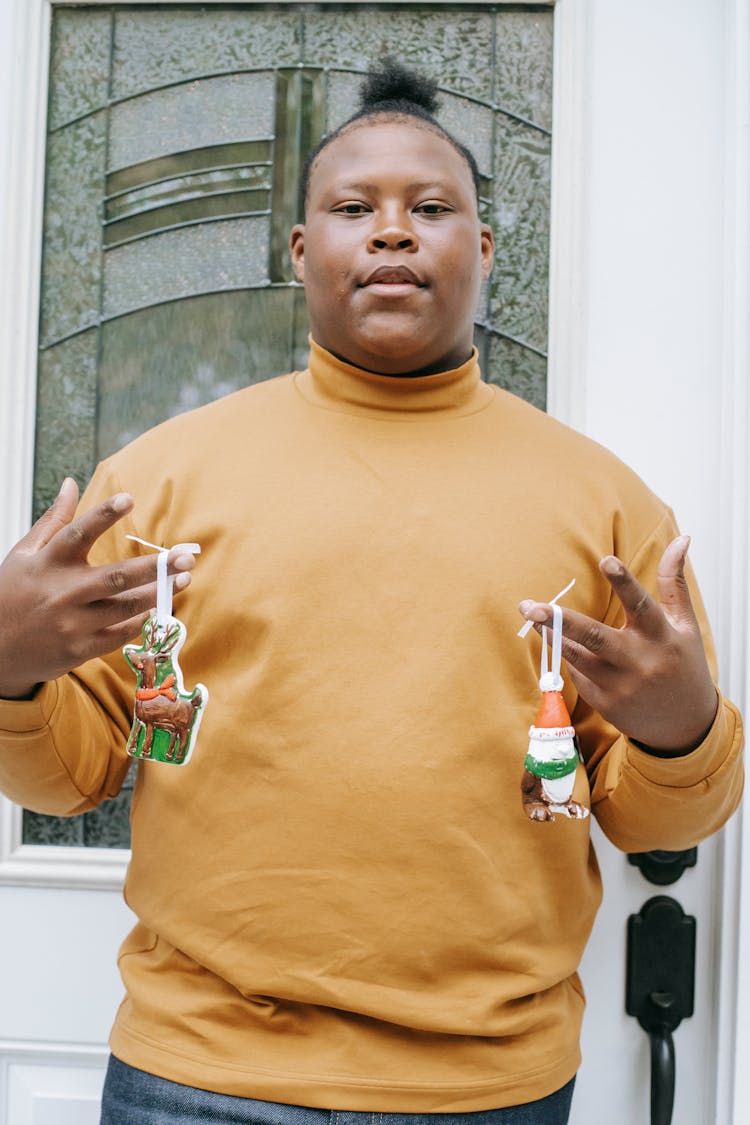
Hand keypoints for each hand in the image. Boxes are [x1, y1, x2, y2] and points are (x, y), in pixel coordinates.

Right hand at [0, 478, 194, 699]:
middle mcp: (61, 592)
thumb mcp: (25, 554)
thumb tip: (72, 483)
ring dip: (158, 593)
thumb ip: (54, 520)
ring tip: (183, 579)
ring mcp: (71, 624)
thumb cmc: (12, 595)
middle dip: (155, 567)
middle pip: (116, 576)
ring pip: (125, 607)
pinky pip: (119, 634)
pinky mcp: (79, 649)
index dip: (103, 516)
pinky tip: (158, 608)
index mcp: (47, 564)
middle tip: (185, 556)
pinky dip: (140, 621)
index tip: (129, 499)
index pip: (77, 534)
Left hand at [518, 536, 717, 754]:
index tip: (606, 560)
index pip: (641, 605)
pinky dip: (571, 659)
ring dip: (551, 636)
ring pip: (576, 657)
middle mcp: (639, 662)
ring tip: (530, 617)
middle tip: (529, 606)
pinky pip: (578, 675)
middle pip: (595, 637)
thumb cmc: (682, 664)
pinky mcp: (605, 704)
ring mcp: (620, 686)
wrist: (685, 725)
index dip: (624, 582)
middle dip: (560, 621)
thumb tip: (682, 538)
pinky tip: (570, 648)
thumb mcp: (684, 624)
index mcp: (661, 637)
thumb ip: (673, 582)